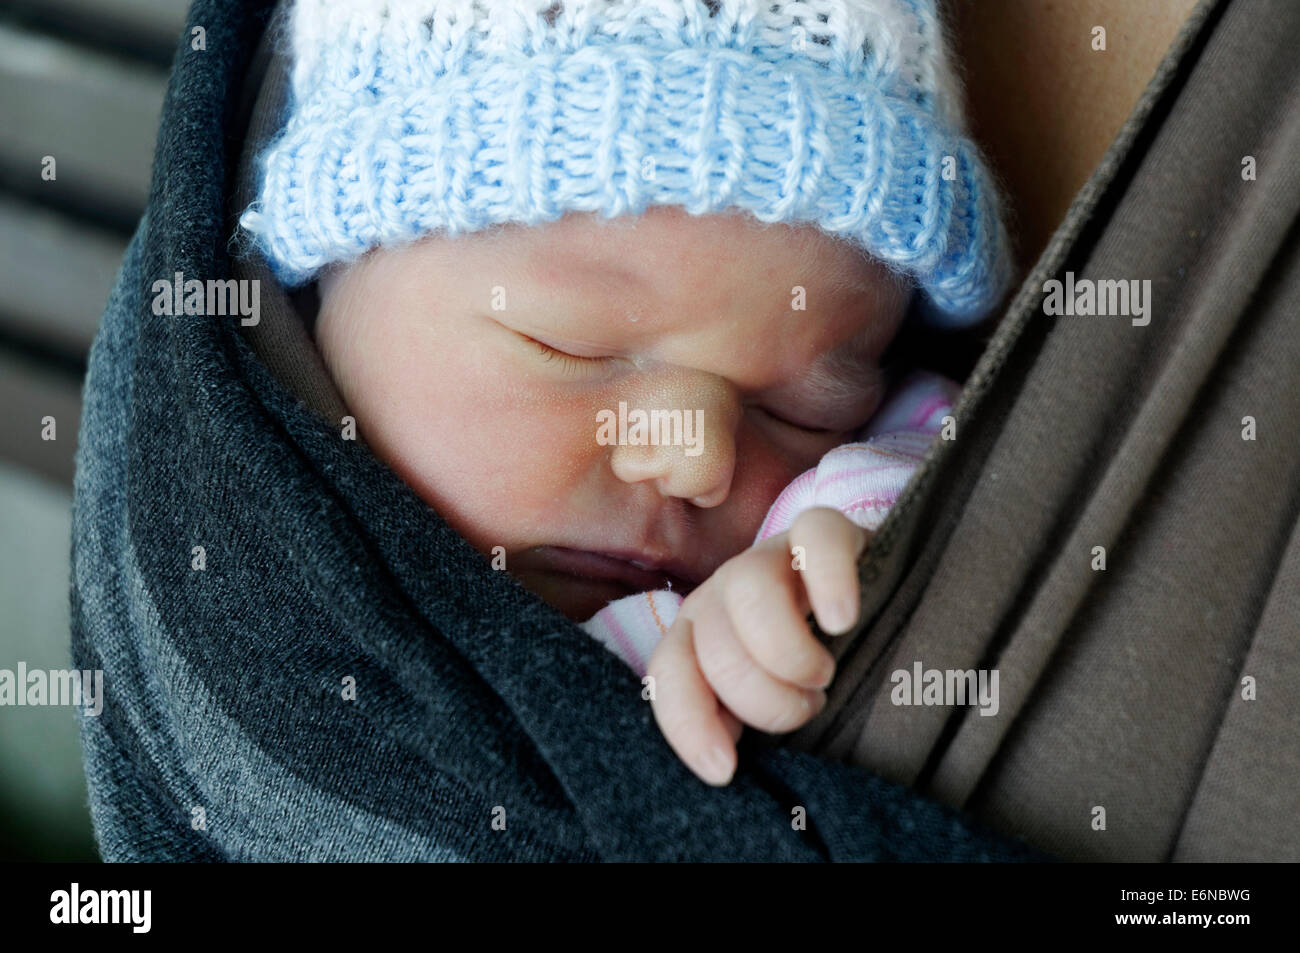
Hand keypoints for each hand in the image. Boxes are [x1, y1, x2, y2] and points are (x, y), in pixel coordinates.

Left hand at [645, 506, 869, 785]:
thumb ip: (736, 722)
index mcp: (699, 636)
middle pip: (714, 642)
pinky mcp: (823, 532)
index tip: (726, 769)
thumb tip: (722, 766)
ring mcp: (770, 556)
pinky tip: (844, 620)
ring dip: (790, 653)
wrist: (870, 607)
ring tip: (823, 676)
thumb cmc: (810, 673)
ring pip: (749, 589)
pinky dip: (830, 582)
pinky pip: (817, 537)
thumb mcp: (767, 705)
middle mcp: (723, 593)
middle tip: (807, 706)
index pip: (668, 671)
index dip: (688, 723)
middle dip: (764, 698)